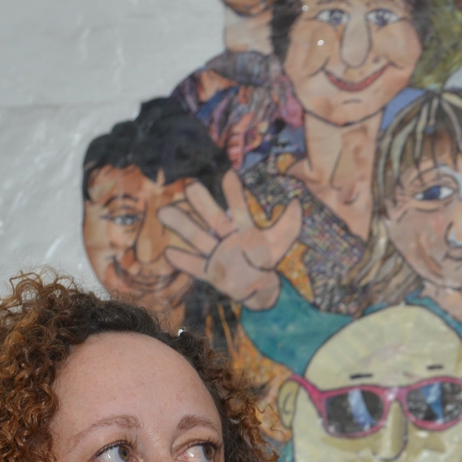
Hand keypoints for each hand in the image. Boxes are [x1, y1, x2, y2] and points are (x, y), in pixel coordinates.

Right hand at [161, 171, 301, 310]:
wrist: (258, 287)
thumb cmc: (265, 260)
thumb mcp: (279, 243)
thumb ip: (289, 224)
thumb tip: (297, 202)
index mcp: (243, 228)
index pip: (238, 207)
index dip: (234, 192)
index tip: (228, 174)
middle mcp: (226, 237)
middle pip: (214, 218)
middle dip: (203, 204)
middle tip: (190, 186)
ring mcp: (216, 254)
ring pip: (198, 238)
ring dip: (183, 226)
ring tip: (164, 211)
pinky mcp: (210, 273)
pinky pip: (195, 267)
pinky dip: (183, 261)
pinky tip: (168, 252)